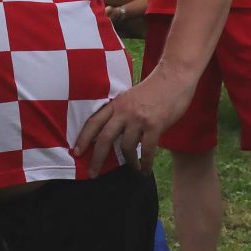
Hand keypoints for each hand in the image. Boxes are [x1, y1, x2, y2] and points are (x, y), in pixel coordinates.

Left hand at [73, 63, 194, 174]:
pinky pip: (147, 150)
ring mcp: (138, 118)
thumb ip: (122, 114)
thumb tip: (116, 136)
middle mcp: (123, 111)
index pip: (94, 122)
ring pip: (126, 147)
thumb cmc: (154, 89)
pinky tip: (145, 170)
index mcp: (116, 104)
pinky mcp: (154, 125)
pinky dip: (145, 163)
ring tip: (134, 169)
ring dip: (129, 162)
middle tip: (92, 174)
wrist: (174, 77)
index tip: (76, 152)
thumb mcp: (130, 98)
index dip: (83, 138)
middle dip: (96, 158)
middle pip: (104, 138)